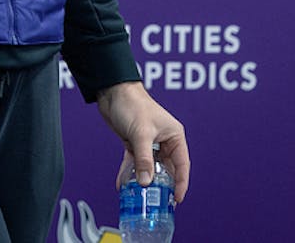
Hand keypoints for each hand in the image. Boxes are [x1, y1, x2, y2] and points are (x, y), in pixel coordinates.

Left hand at [97, 80, 189, 202]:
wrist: (112, 92)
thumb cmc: (133, 105)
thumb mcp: (141, 134)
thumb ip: (144, 159)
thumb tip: (146, 183)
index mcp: (174, 136)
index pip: (182, 164)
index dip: (181, 183)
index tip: (177, 199)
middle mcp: (164, 140)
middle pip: (166, 168)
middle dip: (161, 186)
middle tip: (158, 203)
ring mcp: (149, 142)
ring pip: (149, 167)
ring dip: (144, 180)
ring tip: (140, 198)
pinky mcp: (134, 142)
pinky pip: (135, 162)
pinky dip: (130, 172)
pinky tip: (123, 184)